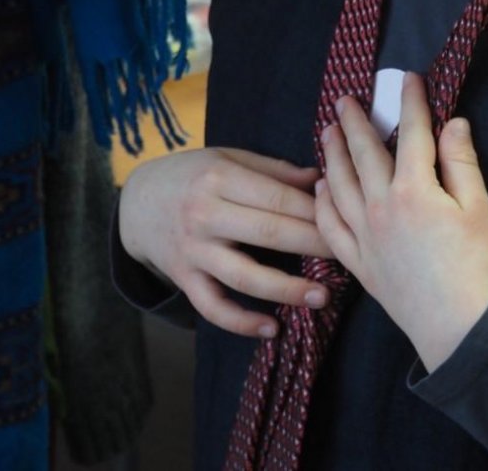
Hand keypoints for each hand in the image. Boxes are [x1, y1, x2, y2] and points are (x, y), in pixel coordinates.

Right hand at [118, 146, 332, 336]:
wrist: (137, 202)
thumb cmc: (192, 174)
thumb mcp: (228, 157)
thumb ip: (274, 170)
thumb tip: (321, 180)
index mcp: (220, 178)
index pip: (279, 198)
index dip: (317, 212)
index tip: (348, 220)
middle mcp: (205, 215)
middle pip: (270, 234)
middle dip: (315, 246)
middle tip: (350, 257)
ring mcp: (193, 251)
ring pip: (245, 276)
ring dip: (287, 290)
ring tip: (323, 297)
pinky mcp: (184, 279)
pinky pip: (213, 307)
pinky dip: (242, 322)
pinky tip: (272, 329)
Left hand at [315, 72, 487, 372]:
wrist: (458, 327)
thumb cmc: (476, 266)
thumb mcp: (479, 208)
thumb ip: (461, 163)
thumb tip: (453, 122)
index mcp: (413, 188)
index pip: (411, 133)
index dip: (411, 102)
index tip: (408, 78)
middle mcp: (380, 205)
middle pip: (363, 153)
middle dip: (355, 122)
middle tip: (344, 100)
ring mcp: (363, 234)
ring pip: (339, 184)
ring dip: (332, 154)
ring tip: (327, 132)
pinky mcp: (357, 261)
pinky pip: (329, 226)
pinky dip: (322, 202)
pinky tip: (319, 188)